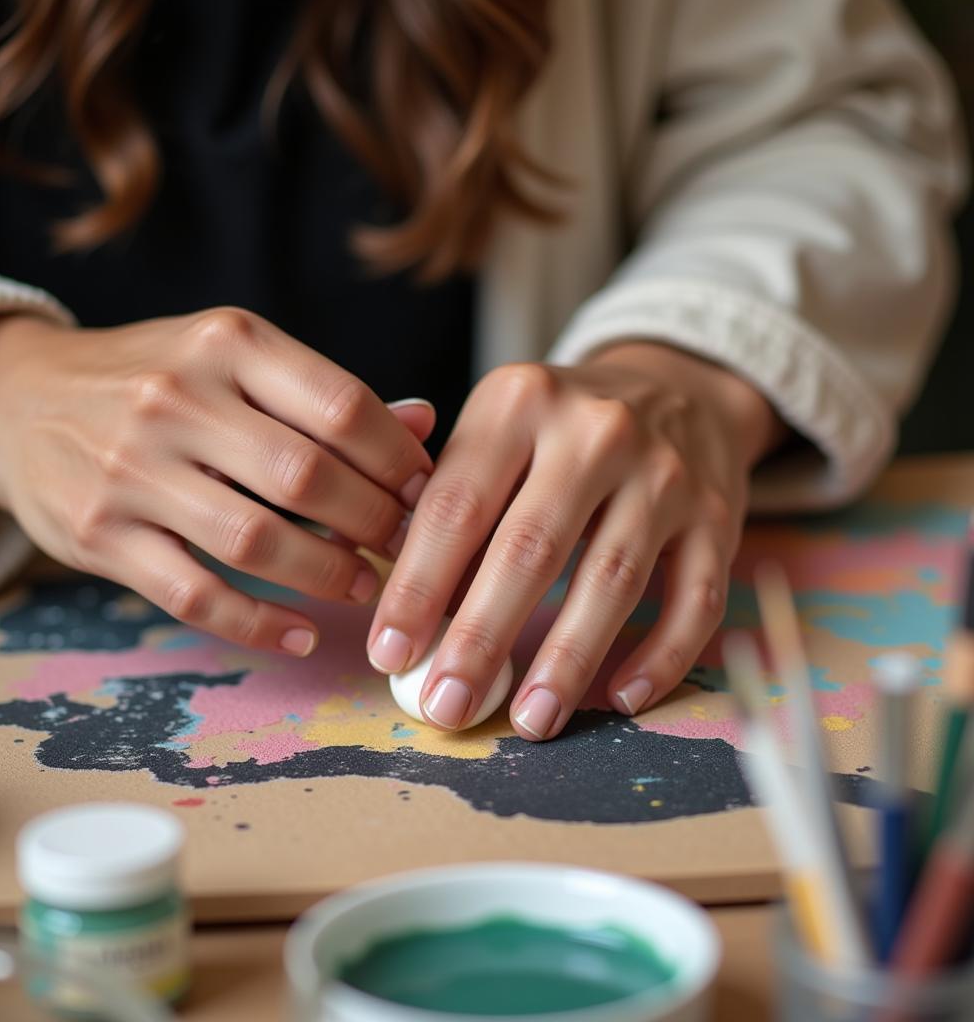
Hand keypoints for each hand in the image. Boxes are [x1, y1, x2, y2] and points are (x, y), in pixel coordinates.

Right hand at [0, 308, 432, 652]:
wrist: (20, 399)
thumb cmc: (154, 378)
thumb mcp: (235, 360)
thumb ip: (325, 396)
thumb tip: (423, 423)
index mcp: (227, 343)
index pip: (341, 405)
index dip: (399, 459)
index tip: (425, 494)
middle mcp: (177, 398)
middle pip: (307, 477)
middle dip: (375, 523)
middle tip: (406, 548)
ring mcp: (132, 469)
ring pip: (255, 541)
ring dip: (328, 575)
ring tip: (367, 588)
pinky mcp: (100, 536)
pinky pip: (196, 596)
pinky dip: (259, 624)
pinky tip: (302, 634)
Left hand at [367, 341, 784, 738]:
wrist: (678, 388)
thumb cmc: (562, 428)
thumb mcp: (499, 431)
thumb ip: (454, 506)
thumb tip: (415, 620)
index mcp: (521, 401)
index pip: (458, 505)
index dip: (417, 587)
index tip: (390, 654)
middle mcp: (598, 430)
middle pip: (532, 548)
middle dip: (482, 638)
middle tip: (447, 707)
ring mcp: (666, 473)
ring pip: (613, 580)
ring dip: (568, 661)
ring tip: (530, 721)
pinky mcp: (719, 516)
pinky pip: (695, 599)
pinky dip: (660, 657)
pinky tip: (620, 699)